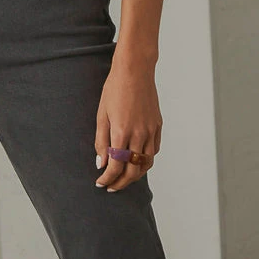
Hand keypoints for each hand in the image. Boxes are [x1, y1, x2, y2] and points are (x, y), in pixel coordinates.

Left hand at [94, 61, 161, 191]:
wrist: (135, 71)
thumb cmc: (114, 89)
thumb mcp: (101, 115)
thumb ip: (101, 141)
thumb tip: (101, 163)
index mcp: (121, 132)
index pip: (116, 166)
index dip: (107, 178)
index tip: (100, 183)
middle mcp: (139, 135)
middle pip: (133, 170)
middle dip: (121, 182)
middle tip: (111, 187)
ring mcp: (151, 131)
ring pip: (146, 163)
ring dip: (135, 174)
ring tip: (124, 178)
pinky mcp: (158, 126)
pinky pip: (154, 150)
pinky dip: (145, 160)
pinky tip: (137, 160)